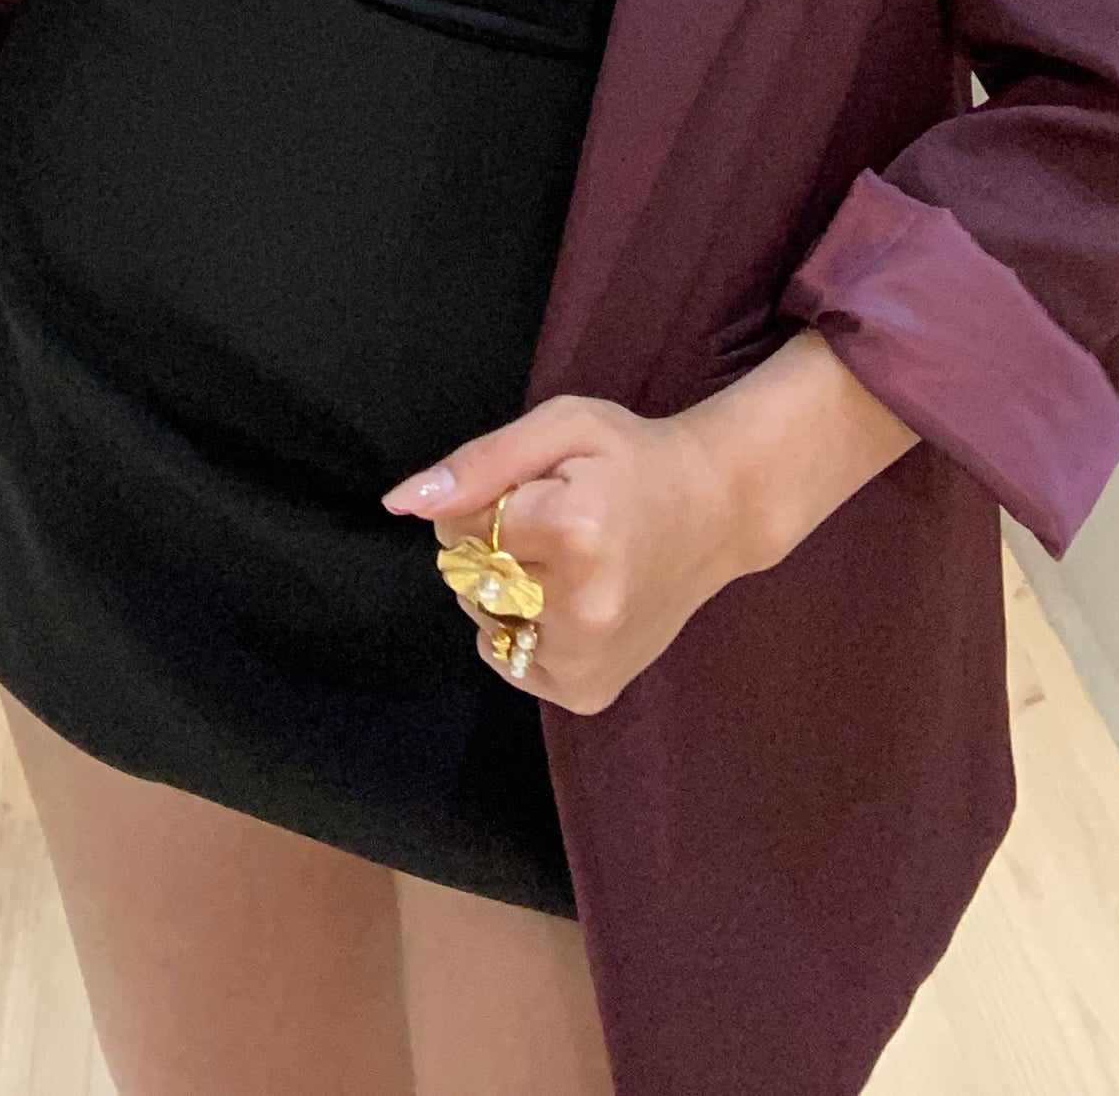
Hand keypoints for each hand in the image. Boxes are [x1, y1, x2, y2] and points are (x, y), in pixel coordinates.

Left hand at [382, 332, 917, 715]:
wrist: (716, 513)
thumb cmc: (632, 459)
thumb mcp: (560, 427)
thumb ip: (479, 464)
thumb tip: (402, 503)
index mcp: (577, 531)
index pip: (461, 526)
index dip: (487, 500)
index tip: (539, 489)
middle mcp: (583, 608)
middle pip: (468, 575)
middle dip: (491, 544)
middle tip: (554, 524)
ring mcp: (588, 660)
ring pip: (483, 618)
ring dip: (504, 588)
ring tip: (567, 561)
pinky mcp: (587, 691)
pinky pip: (508, 658)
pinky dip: (521, 628)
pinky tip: (569, 600)